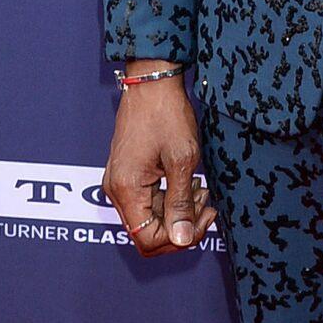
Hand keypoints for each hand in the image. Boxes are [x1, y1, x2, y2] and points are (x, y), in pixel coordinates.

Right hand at [102, 67, 216, 253]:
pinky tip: (189, 183)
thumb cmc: (166, 114)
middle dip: (180, 227)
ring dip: (178, 213)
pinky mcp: (127, 176)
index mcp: (126, 188)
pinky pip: (147, 203)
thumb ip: (181, 203)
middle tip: (206, 206)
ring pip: (149, 220)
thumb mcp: (182, 160)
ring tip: (201, 190)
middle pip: (146, 234)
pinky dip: (170, 200)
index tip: (203, 218)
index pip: (147, 239)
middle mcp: (116, 190)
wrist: (152, 83)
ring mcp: (120, 183)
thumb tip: (182, 239)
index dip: (179, 238)